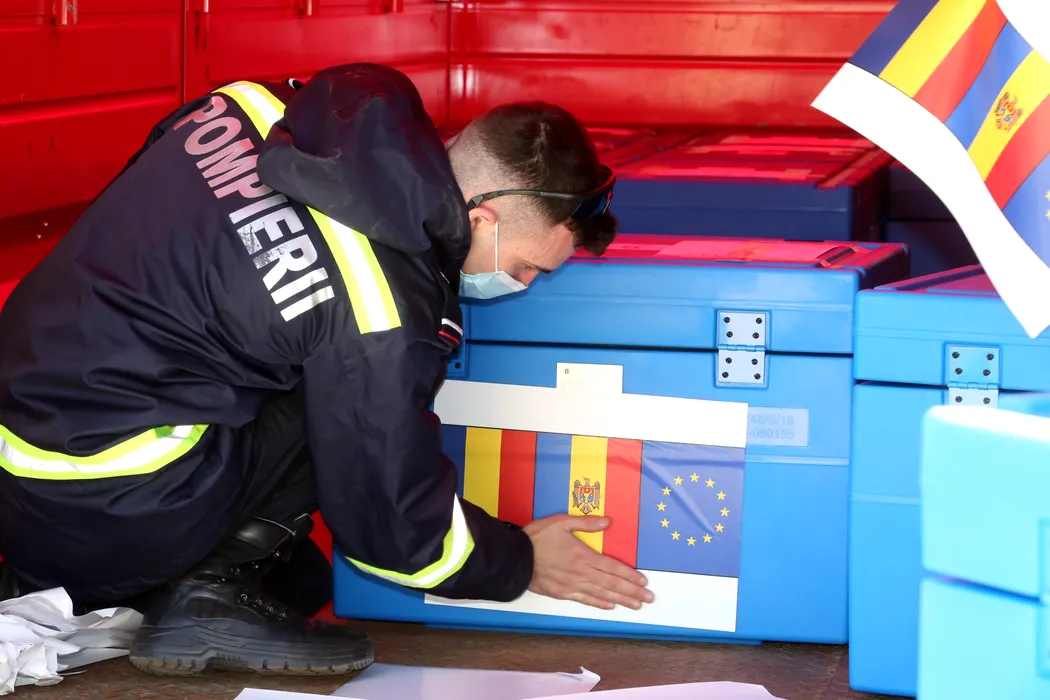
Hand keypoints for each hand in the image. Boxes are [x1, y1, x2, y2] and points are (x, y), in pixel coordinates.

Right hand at [523, 513, 653, 610]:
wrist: (515, 558)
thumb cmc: (537, 538)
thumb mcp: (561, 522)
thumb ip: (586, 523)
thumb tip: (608, 522)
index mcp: (583, 555)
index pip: (612, 567)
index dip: (629, 575)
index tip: (644, 582)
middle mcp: (581, 573)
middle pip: (611, 584)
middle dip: (632, 592)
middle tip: (648, 599)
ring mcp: (572, 585)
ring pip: (601, 594)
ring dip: (620, 600)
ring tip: (636, 605)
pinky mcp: (562, 593)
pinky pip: (585, 600)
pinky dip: (599, 604)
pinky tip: (609, 606)